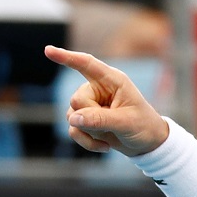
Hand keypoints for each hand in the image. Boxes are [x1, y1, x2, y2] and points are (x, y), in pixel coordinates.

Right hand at [44, 45, 169, 156]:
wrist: (148, 144)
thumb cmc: (144, 126)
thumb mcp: (126, 123)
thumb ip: (100, 119)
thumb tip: (72, 118)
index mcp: (113, 81)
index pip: (87, 64)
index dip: (67, 57)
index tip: (48, 50)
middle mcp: (98, 89)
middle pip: (77, 100)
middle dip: (91, 117)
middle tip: (114, 123)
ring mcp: (90, 105)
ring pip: (72, 116)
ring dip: (90, 131)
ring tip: (111, 135)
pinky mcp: (86, 120)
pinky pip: (74, 130)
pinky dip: (87, 141)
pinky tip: (105, 146)